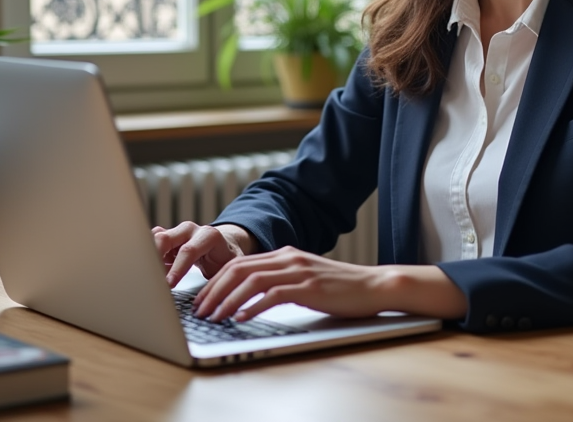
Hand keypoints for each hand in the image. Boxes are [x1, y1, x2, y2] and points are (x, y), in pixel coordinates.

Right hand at [152, 222, 256, 287]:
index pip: (189, 251)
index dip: (177, 268)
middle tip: (151, 280)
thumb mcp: (227, 269)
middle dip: (155, 259)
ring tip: (150, 277)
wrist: (223, 246)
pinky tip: (149, 271)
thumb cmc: (225, 260)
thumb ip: (220, 279)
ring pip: (154, 238)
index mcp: (208, 236)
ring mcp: (176, 231)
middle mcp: (190, 230)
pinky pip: (150, 241)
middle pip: (165, 239)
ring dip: (149, 257)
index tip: (168, 284)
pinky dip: (147, 255)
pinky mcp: (166, 236)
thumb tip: (212, 300)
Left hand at [194, 247, 396, 321]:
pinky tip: (241, 318)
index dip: (215, 281)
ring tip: (214, 316)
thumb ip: (280, 281)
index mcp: (284, 254)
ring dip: (227, 300)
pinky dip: (253, 306)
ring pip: (251, 281)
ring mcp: (298, 271)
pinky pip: (273, 295)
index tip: (202, 299)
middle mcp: (288, 258)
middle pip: (238, 269)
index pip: (239, 264)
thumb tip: (250, 298)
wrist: (373, 285)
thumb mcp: (304, 278)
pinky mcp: (308, 287)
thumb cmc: (339, 287)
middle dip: (214, 291)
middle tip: (200, 310)